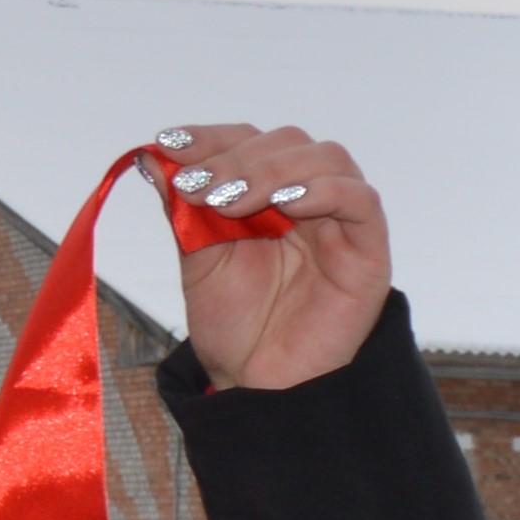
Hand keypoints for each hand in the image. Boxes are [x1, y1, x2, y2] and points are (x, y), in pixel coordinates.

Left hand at [145, 124, 389, 392]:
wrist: (257, 382)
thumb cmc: (233, 323)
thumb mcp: (197, 257)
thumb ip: (183, 208)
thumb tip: (151, 156)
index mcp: (266, 194)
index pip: (248, 140)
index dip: (212, 136)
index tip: (171, 144)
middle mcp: (307, 198)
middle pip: (287, 142)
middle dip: (237, 157)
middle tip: (200, 186)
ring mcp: (340, 221)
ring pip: (326, 159)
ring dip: (273, 170)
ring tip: (232, 200)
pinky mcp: (368, 249)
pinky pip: (361, 201)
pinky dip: (326, 190)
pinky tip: (288, 202)